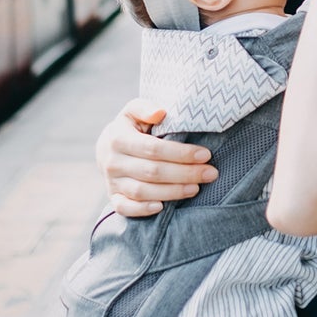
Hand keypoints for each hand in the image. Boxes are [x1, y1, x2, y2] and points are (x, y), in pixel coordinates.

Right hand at [95, 98, 217, 215]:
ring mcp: (111, 182)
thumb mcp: (134, 110)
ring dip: (172, 192)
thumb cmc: (129, 127)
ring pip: (142, 191)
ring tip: (196, 188)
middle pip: (152, 172)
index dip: (181, 153)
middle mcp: (112, 162)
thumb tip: (160, 112)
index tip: (205, 154)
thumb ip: (145, 107)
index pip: (153, 148)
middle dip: (185, 173)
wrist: (106, 148)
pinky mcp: (113, 197)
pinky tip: (162, 207)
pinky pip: (124, 207)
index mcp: (118, 138)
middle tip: (210, 173)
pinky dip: (142, 209)